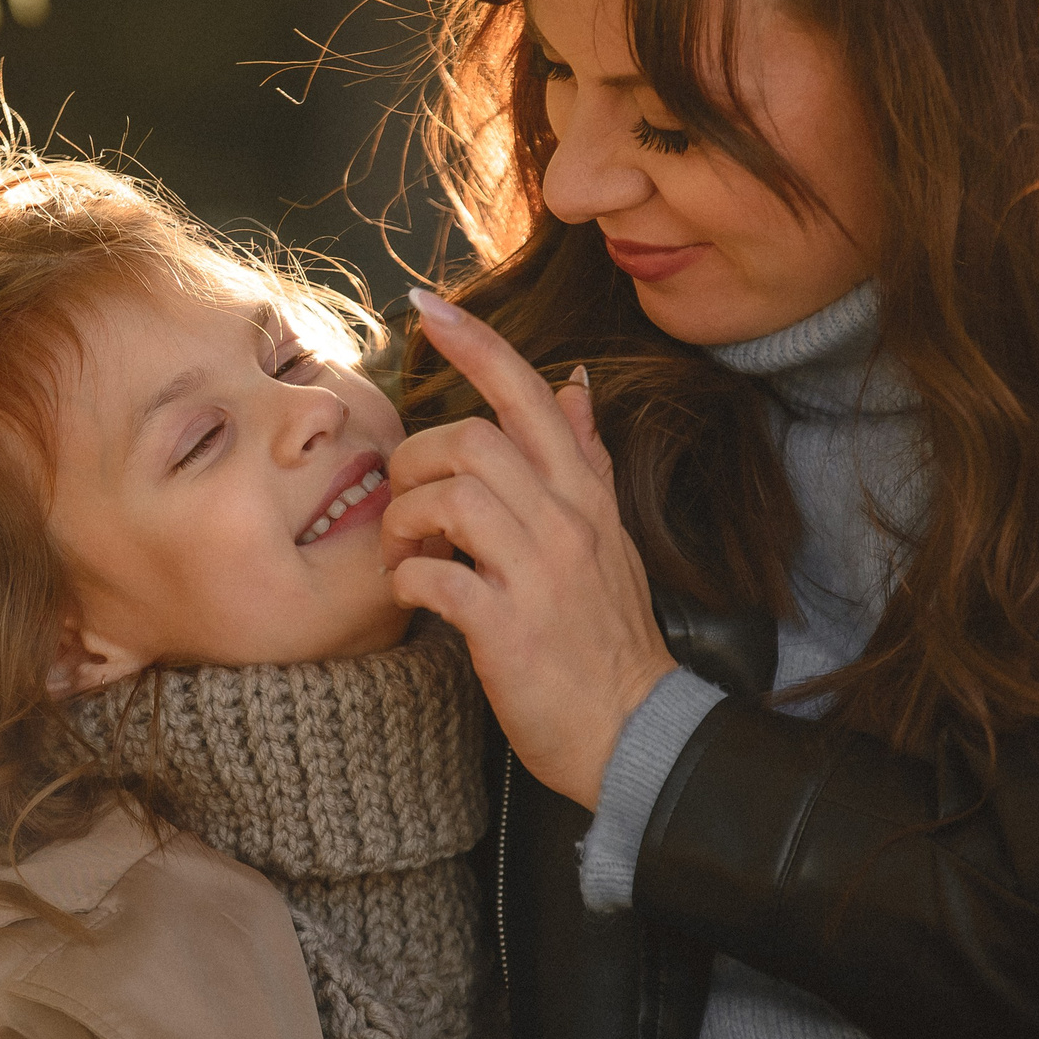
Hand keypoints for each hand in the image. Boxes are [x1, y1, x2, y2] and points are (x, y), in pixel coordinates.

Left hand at [382, 289, 678, 805]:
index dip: (474, 342)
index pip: (528, 392)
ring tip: (405, 551)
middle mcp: (567, 522)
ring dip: (406, 520)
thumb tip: (573, 382)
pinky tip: (412, 593)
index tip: (424, 305)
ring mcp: (541, 574)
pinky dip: (407, 579)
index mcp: (584, 494)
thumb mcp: (609, 536)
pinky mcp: (509, 628)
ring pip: (451, 497)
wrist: (634, 733)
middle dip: (416, 460)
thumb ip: (584, 458)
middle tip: (404, 502)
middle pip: (473, 438)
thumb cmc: (604, 637)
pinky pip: (436, 576)